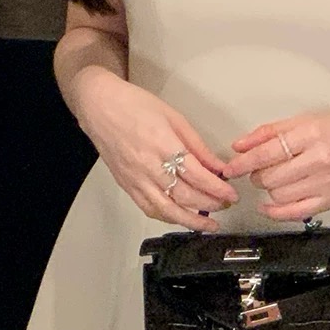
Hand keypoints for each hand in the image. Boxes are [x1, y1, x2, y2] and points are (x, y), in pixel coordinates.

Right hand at [77, 76, 239, 227]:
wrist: (99, 107)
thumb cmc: (132, 105)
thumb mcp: (174, 118)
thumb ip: (197, 146)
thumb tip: (217, 166)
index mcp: (162, 143)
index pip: (196, 175)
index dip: (217, 189)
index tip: (231, 194)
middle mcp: (148, 165)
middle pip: (184, 195)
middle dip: (210, 204)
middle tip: (225, 204)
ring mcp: (135, 178)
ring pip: (167, 209)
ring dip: (191, 221)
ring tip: (209, 224)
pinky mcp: (126, 185)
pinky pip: (149, 209)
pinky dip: (168, 217)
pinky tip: (181, 218)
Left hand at [219, 111, 329, 220]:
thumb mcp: (307, 121)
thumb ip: (270, 132)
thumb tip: (239, 145)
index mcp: (311, 134)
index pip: (267, 152)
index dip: (243, 163)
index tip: (230, 168)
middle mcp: (319, 159)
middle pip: (270, 177)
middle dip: (256, 176)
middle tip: (260, 171)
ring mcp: (327, 183)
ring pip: (279, 195)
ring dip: (269, 190)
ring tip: (275, 180)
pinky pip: (295, 213)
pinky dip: (276, 212)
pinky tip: (269, 205)